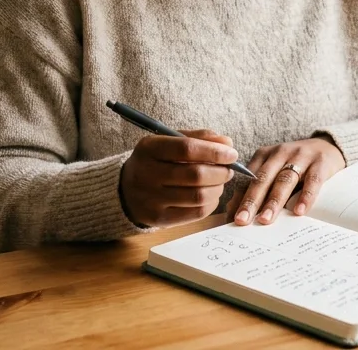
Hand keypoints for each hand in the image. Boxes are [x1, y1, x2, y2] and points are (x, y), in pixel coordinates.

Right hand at [119, 129, 236, 228]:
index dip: (214, 151)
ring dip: (218, 188)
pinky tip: (211, 195)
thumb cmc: (155, 161)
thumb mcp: (168, 142)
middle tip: (229, 169)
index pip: (187, 148)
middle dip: (220, 172)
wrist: (125, 190)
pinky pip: (195, 213)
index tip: (231, 153)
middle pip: (195, 175)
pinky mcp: (158, 219)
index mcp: (149, 149)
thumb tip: (228, 144)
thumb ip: (198, 138)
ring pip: (198, 196)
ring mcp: (151, 199)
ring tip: (220, 182)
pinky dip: (211, 203)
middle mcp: (146, 174)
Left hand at [229, 136, 346, 225]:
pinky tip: (299, 211)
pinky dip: (306, 196)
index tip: (232, 218)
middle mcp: (280, 153)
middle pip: (263, 179)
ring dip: (274, 201)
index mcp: (264, 154)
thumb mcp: (276, 170)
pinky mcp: (320, 162)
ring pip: (284, 180)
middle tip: (242, 221)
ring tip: (265, 220)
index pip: (248, 179)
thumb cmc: (296, 165)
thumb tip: (234, 211)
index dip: (239, 198)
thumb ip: (259, 188)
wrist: (328, 146)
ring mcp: (301, 156)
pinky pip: (312, 180)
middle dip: (251, 201)